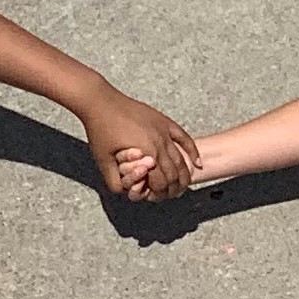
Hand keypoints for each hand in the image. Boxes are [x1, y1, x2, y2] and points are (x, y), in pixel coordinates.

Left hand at [82, 91, 196, 200]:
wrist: (100, 101)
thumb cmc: (100, 130)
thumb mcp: (103, 161)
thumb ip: (114, 182)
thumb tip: (126, 193)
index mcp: (147, 154)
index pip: (161, 183)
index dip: (159, 194)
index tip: (153, 197)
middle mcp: (160, 143)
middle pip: (174, 174)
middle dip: (173, 189)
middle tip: (169, 195)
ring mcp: (164, 131)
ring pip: (181, 160)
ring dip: (184, 176)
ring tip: (182, 186)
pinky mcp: (164, 121)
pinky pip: (184, 138)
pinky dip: (193, 151)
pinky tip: (198, 163)